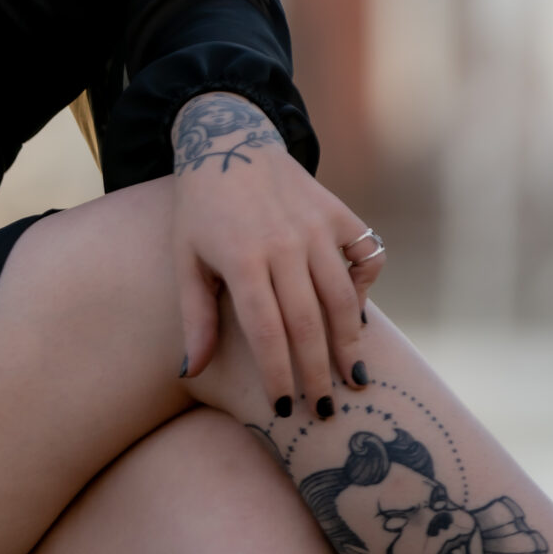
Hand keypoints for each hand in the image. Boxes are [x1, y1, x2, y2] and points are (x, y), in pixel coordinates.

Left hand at [168, 92, 381, 418]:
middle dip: (319, 373)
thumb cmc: (201, 210)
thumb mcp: (186, 259)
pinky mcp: (337, 212)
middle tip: (326, 411)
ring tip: (355, 379)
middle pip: (309, 323)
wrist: (230, 142)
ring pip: (342, 296)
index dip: (278, 374)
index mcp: (242, 259)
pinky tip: (356, 313)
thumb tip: (191, 371)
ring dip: (350, 342)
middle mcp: (284, 244)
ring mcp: (316, 226)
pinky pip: (365, 254)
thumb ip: (194, 317)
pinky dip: (366, 285)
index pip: (267, 331)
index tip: (286, 408)